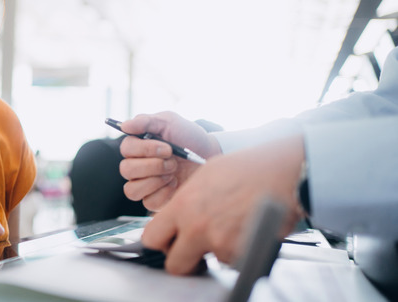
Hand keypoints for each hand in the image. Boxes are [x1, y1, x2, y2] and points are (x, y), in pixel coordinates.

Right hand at [119, 112, 220, 209]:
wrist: (210, 156)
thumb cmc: (189, 137)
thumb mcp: (170, 122)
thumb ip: (146, 121)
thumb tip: (124, 125)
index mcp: (137, 146)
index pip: (126, 149)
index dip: (145, 149)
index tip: (167, 148)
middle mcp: (136, 165)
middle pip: (126, 170)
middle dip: (153, 166)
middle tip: (173, 161)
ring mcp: (144, 184)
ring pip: (132, 190)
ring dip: (155, 180)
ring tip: (173, 172)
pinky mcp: (154, 200)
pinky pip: (149, 202)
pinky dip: (164, 193)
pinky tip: (175, 183)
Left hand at [140, 135, 304, 274]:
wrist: (282, 171)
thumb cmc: (247, 169)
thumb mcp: (203, 177)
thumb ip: (185, 202)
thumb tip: (176, 218)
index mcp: (182, 206)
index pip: (151, 238)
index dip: (160, 244)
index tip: (169, 243)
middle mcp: (197, 227)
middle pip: (174, 265)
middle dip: (184, 261)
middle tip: (195, 252)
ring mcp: (220, 242)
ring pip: (210, 262)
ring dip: (217, 252)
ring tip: (232, 228)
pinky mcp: (242, 253)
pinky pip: (234, 262)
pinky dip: (239, 252)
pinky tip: (246, 230)